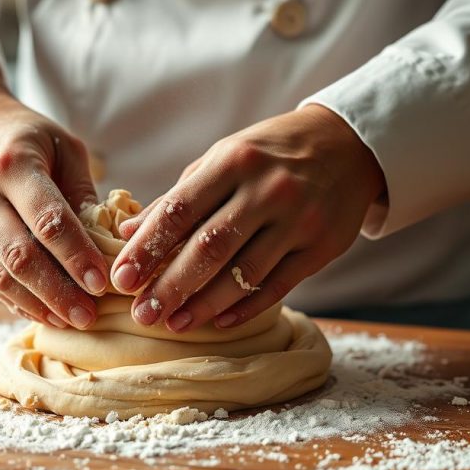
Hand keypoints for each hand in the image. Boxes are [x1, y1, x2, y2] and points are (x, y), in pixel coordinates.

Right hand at [0, 42, 107, 328]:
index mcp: (14, 165)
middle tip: (89, 315)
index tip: (101, 282)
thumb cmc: (24, 136)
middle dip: (57, 291)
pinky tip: (46, 315)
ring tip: (72, 322)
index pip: (47, 219)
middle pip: (20, 255)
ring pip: (1, 274)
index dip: (75, 254)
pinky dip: (18, 301)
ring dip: (38, 304)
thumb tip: (107, 240)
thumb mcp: (62, 146)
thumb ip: (83, 191)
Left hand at [113, 104, 384, 331]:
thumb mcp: (224, 158)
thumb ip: (180, 196)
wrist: (348, 145)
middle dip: (170, 285)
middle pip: (210, 247)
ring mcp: (299, 219)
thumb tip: (128, 232)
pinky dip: (246, 306)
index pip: (181, 209)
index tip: (122, 278)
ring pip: (244, 272)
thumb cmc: (271, 154)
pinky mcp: (323, 246)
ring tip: (173, 324)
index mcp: (234, 160)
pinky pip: (279, 285)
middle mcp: (268, 189)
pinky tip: (219, 321)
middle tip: (142, 314)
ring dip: (204, 304)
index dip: (148, 248)